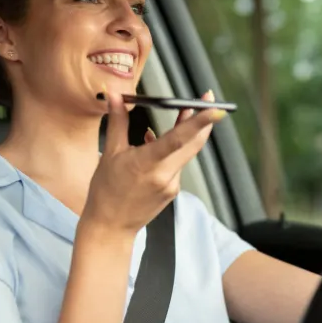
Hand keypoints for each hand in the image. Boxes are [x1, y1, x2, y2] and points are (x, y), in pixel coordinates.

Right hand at [80, 89, 225, 237]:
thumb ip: (117, 122)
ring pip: (187, 152)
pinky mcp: (173, 190)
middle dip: (204, 119)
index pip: (179, 138)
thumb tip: (115, 95)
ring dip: (187, 131)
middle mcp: (165, 175)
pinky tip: (156, 141)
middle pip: (194, 143)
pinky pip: (178, 163)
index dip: (200, 122)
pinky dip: (174, 149)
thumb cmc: (106, 192)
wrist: (110, 227)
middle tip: (208, 99)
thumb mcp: (109, 154)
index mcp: (148, 164)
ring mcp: (172, 184)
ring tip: (184, 110)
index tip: (215, 109)